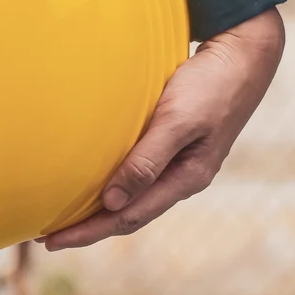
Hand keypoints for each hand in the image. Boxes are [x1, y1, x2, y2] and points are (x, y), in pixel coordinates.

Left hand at [42, 7, 284, 249]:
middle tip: (50, 236)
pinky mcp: (178, 140)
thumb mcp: (178, 121)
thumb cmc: (212, 84)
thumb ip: (147, 161)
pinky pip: (141, 172)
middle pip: (131, 213)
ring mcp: (182, 159)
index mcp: (187, 177)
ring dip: (103, 207)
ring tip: (70, 214)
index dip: (89, 232)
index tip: (52, 241)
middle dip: (91, 227)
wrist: (244, 53)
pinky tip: (101, 178)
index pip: (129, 217)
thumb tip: (112, 202)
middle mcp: (184, 175)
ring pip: (136, 194)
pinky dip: (116, 181)